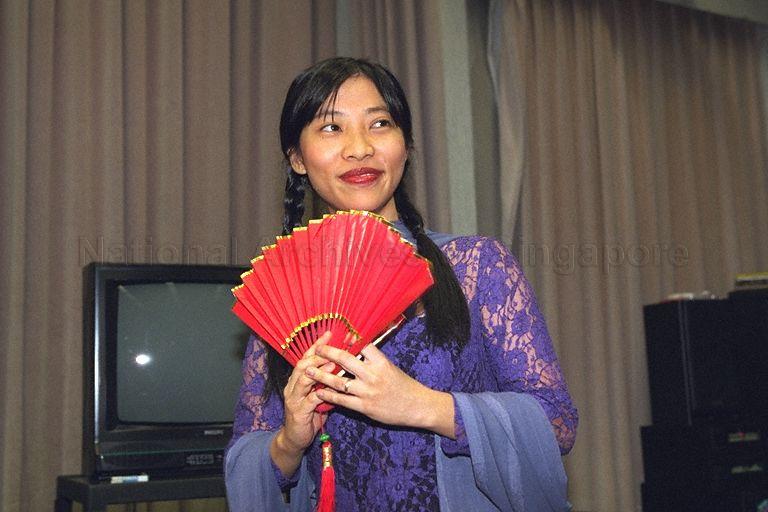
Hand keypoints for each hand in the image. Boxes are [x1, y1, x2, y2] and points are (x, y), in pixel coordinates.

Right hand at [271, 332, 331, 474]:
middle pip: (303, 363)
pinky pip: (310, 400)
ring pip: (303, 378)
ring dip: (318, 370)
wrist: (296, 438)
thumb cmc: (311, 414)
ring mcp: (293, 398)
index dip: (318, 344)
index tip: (331, 333)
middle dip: (318, 354)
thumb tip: (344, 365)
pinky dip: (320, 393)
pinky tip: (330, 389)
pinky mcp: (298, 412)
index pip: (307, 356)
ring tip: (333, 363)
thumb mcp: (320, 394)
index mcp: (298, 378)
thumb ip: (327, 381)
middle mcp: (293, 385)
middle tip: (333, 347)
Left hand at [308, 343, 454, 435]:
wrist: (417, 406)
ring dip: (321, 375)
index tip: (335, 334)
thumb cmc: (404, 385)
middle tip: (315, 349)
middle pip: (345, 359)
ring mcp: (368, 391)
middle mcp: (373, 375)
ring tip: (308, 371)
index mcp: (381, 362)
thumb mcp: (391, 367)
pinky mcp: (365, 407)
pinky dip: (328, 395)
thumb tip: (357, 346)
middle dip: (327, 353)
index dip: (347, 338)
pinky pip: (342, 400)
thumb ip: (373, 359)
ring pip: (339, 381)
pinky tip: (318, 392)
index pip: (361, 344)